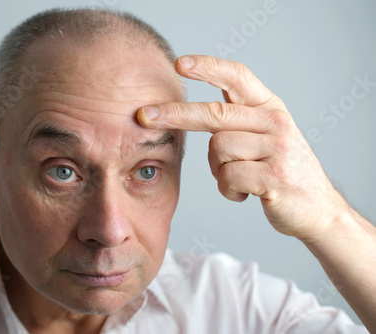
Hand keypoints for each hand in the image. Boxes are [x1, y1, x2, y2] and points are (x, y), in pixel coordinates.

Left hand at [137, 55, 346, 240]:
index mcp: (270, 107)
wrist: (316, 208)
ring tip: (239, 178)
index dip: (208, 67)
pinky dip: (228, 189)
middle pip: (214, 114)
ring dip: (218, 170)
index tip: (179, 64)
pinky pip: (228, 177)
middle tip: (144, 116)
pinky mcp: (274, 175)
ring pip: (217, 150)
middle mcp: (275, 122)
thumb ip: (235, 120)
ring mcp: (277, 148)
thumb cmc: (279, 170)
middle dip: (175, 115)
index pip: (237, 77)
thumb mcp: (265, 136)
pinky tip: (245, 192)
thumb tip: (188, 112)